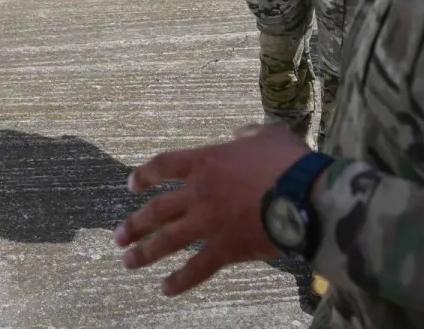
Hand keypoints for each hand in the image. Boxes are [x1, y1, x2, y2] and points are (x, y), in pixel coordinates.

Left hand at [115, 124, 311, 295]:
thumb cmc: (288, 161)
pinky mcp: (224, 249)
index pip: (164, 166)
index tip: (132, 185)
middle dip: (135, 223)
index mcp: (206, 162)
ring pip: (168, 241)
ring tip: (127, 262)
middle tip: (118, 236)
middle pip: (158, 209)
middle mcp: (199, 193)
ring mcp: (208, 223)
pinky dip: (179, 280)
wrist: (305, 195)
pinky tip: (165, 289)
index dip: (146, 175)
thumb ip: (248, 134)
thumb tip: (239, 134)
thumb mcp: (267, 135)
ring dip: (145, 252)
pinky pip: (196, 269)